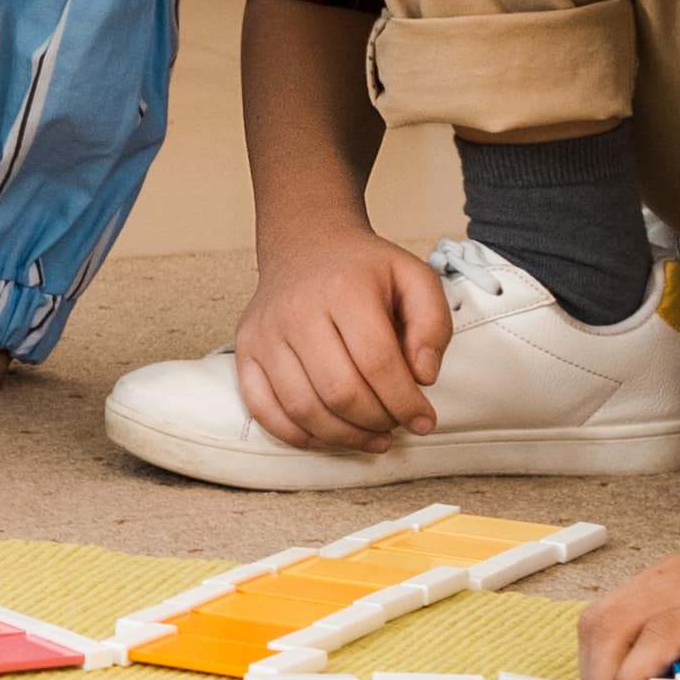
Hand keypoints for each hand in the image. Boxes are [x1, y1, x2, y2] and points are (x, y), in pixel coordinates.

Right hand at [230, 233, 453, 453]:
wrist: (305, 243)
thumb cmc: (362, 269)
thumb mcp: (414, 277)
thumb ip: (433, 324)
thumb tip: (423, 377)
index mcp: (344, 289)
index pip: (378, 363)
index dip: (406, 402)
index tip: (423, 419)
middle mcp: (297, 310)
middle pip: (340, 392)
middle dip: (378, 421)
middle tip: (397, 423)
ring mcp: (265, 332)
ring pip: (303, 409)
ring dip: (345, 436)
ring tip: (372, 435)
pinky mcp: (245, 350)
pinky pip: (264, 410)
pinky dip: (299, 435)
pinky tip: (330, 435)